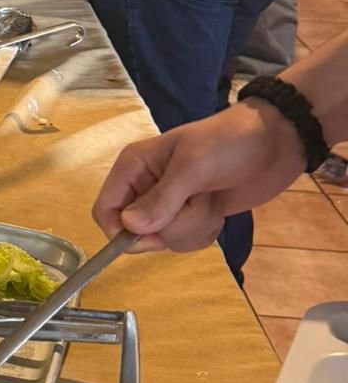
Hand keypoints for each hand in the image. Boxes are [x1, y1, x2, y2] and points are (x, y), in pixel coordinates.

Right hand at [92, 100, 306, 252]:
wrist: (276, 143)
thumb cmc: (229, 143)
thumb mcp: (193, 166)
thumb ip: (162, 199)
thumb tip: (129, 228)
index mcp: (134, 167)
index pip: (106, 210)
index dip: (121, 230)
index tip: (152, 235)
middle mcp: (146, 186)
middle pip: (136, 231)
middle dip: (171, 225)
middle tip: (195, 200)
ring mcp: (171, 203)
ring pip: (164, 239)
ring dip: (192, 226)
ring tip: (210, 199)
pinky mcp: (193, 215)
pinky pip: (185, 240)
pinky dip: (204, 231)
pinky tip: (217, 209)